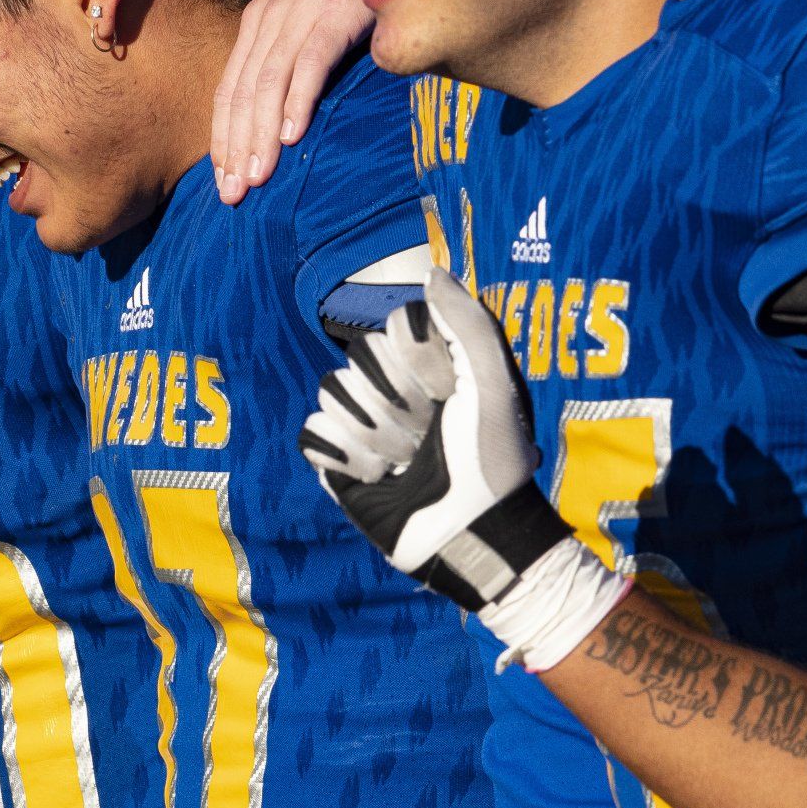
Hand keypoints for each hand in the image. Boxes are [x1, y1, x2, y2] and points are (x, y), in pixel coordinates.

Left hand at [211, 0, 369, 203]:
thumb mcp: (314, 18)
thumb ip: (295, 58)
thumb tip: (284, 117)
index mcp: (259, 22)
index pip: (229, 90)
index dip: (222, 140)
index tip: (223, 182)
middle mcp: (270, 16)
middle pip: (240, 93)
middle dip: (234, 148)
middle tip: (232, 195)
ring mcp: (300, 12)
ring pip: (267, 84)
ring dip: (260, 135)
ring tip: (257, 177)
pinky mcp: (334, 10)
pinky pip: (309, 61)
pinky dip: (298, 99)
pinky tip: (293, 135)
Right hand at [300, 267, 566, 608]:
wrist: (471, 535)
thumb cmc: (492, 460)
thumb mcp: (494, 385)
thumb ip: (467, 322)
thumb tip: (430, 272)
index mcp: (432, 364)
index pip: (395, 326)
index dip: (419, 359)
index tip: (449, 393)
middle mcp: (394, 388)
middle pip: (360, 357)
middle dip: (396, 402)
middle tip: (426, 435)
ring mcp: (363, 423)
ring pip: (331, 392)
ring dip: (373, 432)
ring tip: (402, 462)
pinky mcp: (337, 460)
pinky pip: (312, 432)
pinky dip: (343, 455)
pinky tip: (375, 477)